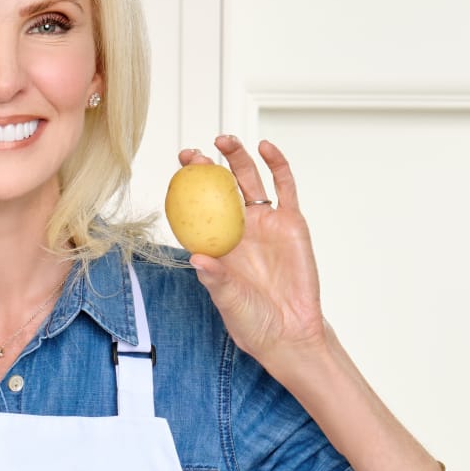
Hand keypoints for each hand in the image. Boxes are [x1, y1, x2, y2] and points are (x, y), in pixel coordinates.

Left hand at [180, 136, 326, 365]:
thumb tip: (197, 257)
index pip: (197, 209)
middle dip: (206, 167)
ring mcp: (266, 223)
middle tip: (193, 153)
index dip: (187, 188)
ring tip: (224, 139)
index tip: (177, 170)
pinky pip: (285, 188)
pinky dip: (277, 165)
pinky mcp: (291, 223)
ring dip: (237, 158)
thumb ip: (216, 279)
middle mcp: (239, 229)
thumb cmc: (253, 322)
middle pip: (220, 188)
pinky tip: (266, 147)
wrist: (291, 331)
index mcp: (218, 245)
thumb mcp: (229, 302)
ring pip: (250, 181)